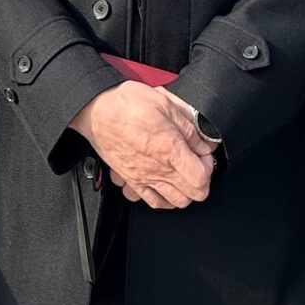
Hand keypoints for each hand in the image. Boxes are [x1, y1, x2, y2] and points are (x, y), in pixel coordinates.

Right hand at [71, 81, 213, 210]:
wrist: (95, 111)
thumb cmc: (126, 104)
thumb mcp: (164, 102)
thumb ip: (189, 125)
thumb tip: (205, 142)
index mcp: (169, 149)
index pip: (202, 178)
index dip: (208, 166)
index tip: (203, 154)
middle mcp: (158, 169)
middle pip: (193, 195)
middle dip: (201, 180)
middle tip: (196, 162)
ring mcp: (144, 178)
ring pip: (176, 202)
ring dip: (186, 191)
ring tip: (184, 173)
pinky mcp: (132, 180)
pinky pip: (153, 202)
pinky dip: (165, 199)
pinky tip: (166, 185)